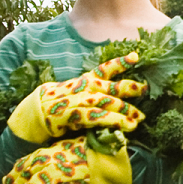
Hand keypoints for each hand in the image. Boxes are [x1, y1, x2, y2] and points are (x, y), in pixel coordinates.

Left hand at [3, 135, 133, 183]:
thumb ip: (68, 156)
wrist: (118, 159)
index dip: (18, 171)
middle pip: (27, 172)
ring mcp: (58, 170)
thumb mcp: (82, 149)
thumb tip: (58, 169)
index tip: (8, 179)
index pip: (30, 160)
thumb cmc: (105, 153)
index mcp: (57, 149)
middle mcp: (54, 158)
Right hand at [7, 68, 145, 144]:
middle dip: (131, 89)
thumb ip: (95, 92)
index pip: (106, 68)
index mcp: (87, 80)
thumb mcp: (78, 91)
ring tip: (139, 118)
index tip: (136, 57)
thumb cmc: (60, 102)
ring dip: (125, 111)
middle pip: (113, 87)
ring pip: (108, 103)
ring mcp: (80, 100)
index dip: (121, 62)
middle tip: (146, 91)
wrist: (36, 111)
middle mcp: (86, 88)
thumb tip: (117, 97)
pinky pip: (98, 117)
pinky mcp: (75, 114)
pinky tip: (125, 126)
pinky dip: (113, 121)